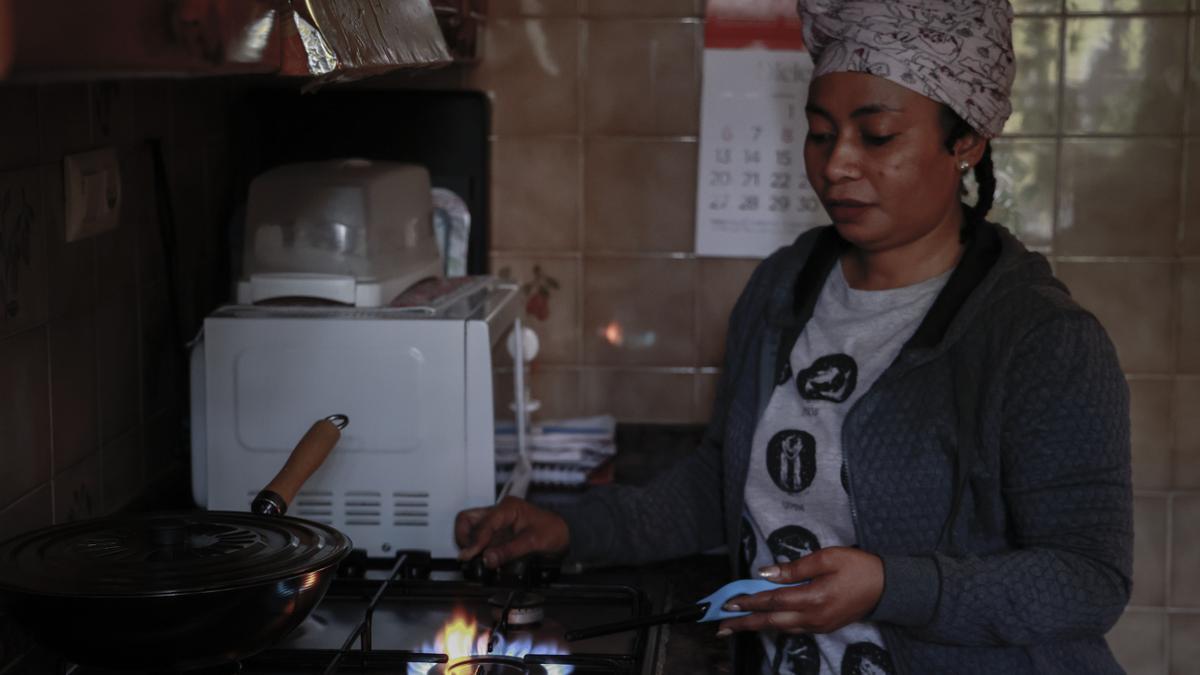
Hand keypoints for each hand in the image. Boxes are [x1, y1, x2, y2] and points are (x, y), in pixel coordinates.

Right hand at [454, 496, 569, 567]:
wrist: (561, 537)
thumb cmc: (552, 532)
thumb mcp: (534, 542)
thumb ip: (510, 550)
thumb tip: (487, 559)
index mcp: (508, 508)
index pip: (483, 523)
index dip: (475, 541)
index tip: (469, 556)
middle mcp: (498, 513)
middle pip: (467, 519)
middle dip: (464, 538)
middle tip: (468, 556)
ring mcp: (495, 524)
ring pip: (469, 529)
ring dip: (469, 545)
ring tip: (476, 560)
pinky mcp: (496, 536)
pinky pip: (478, 541)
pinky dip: (476, 550)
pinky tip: (483, 560)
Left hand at [716, 547, 883, 635]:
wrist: (887, 588)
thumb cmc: (858, 567)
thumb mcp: (827, 558)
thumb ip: (795, 568)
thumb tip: (767, 573)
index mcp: (813, 598)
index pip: (772, 601)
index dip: (749, 601)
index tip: (729, 602)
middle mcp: (813, 617)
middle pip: (771, 621)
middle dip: (745, 623)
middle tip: (722, 625)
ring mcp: (819, 625)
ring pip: (781, 628)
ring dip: (757, 626)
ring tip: (737, 626)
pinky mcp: (824, 627)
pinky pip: (793, 628)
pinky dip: (775, 626)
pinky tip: (765, 623)